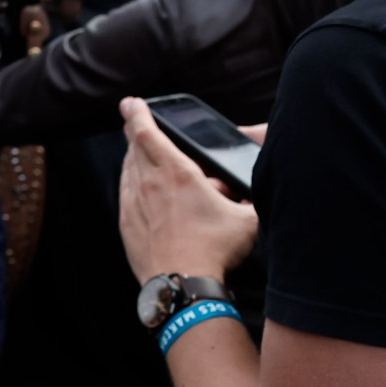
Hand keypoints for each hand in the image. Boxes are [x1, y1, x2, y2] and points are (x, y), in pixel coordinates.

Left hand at [118, 97, 257, 282]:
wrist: (183, 284)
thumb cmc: (215, 250)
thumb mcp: (245, 220)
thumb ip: (251, 201)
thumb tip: (259, 194)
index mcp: (176, 172)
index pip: (147, 131)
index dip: (138, 113)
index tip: (130, 102)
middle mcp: (149, 182)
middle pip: (134, 146)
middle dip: (135, 131)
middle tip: (136, 122)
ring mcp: (134, 203)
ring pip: (128, 168)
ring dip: (134, 157)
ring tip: (142, 154)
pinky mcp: (127, 223)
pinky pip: (126, 193)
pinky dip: (132, 184)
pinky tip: (140, 188)